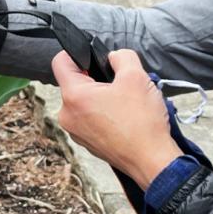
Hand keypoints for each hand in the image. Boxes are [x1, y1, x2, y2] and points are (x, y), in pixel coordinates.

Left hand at [50, 48, 183, 188]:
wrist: (152, 161)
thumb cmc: (142, 123)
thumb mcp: (136, 76)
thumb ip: (122, 57)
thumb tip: (114, 56)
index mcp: (74, 96)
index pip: (60, 62)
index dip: (75, 52)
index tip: (93, 55)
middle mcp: (68, 115)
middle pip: (75, 83)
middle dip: (97, 78)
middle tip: (120, 82)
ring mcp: (76, 132)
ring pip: (85, 101)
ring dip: (103, 96)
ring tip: (126, 101)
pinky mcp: (88, 143)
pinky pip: (91, 119)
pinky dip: (105, 113)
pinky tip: (125, 117)